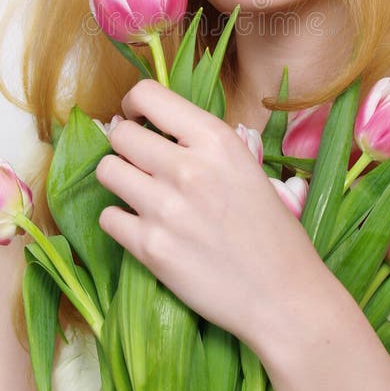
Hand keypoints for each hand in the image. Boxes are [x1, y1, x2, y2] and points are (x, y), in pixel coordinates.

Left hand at [95, 79, 320, 343]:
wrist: (283, 295)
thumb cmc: (270, 229)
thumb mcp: (245, 166)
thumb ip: (199, 143)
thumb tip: (142, 126)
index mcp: (215, 139)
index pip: (147, 95)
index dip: (133, 104)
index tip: (138, 119)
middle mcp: (187, 167)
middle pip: (120, 134)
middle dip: (124, 145)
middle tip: (140, 163)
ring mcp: (165, 208)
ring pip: (106, 171)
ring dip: (119, 180)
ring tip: (141, 194)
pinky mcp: (150, 248)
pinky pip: (108, 217)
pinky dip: (121, 221)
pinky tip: (144, 227)